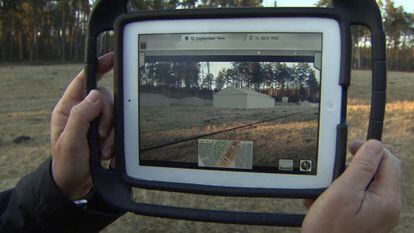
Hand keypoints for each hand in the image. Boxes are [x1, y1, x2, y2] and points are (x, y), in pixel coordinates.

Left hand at [50, 53, 114, 199]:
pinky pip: (119, 127)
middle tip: (100, 134)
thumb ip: (81, 116)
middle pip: (106, 97)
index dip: (98, 67)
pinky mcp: (106, 131)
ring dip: (111, 132)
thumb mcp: (70, 140)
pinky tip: (105, 151)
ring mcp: (96, 121)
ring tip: (101, 148)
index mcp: (69, 108)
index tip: (111, 58)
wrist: (76, 183)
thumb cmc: (67, 162)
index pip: (84, 80)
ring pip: (115, 113)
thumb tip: (96, 94)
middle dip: (107, 117)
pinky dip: (115, 140)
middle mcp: (83, 111)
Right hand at [302, 140, 400, 232]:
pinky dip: (342, 194)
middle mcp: (387, 208)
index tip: (351, 147)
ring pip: (366, 185)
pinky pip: (358, 199)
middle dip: (355, 166)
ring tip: (325, 188)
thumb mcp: (343, 192)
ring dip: (345, 181)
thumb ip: (361, 167)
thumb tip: (374, 145)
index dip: (371, 150)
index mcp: (387, 200)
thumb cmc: (329, 229)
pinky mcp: (367, 221)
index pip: (389, 162)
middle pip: (379, 173)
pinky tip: (325, 200)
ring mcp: (378, 216)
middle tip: (336, 167)